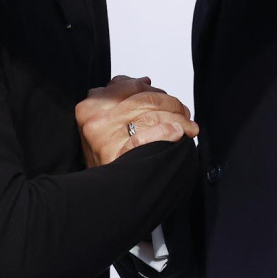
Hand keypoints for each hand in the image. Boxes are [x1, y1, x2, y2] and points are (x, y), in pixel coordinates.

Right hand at [75, 75, 198, 167]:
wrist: (102, 195)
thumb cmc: (104, 156)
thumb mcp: (100, 123)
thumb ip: (117, 98)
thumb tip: (145, 82)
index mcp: (88, 108)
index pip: (130, 87)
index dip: (152, 90)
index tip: (164, 97)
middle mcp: (97, 121)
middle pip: (145, 99)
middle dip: (171, 103)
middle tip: (183, 112)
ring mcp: (108, 139)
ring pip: (152, 115)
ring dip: (178, 118)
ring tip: (188, 126)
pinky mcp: (120, 156)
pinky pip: (147, 137)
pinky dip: (166, 133)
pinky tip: (177, 134)